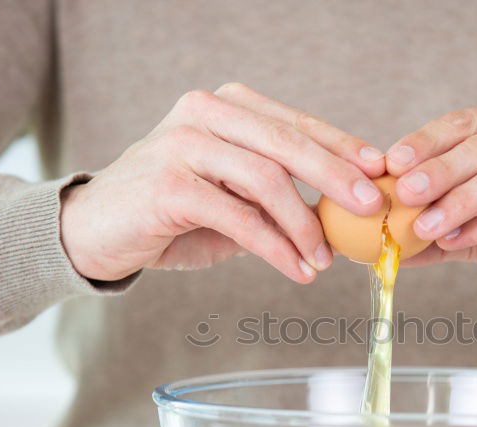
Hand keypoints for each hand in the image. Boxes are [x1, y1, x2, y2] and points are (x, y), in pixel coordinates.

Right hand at [60, 83, 385, 282]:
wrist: (95, 233)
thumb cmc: (172, 214)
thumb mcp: (232, 196)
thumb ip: (277, 194)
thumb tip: (344, 212)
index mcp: (226, 107)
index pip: (297, 123)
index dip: (343, 147)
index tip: (381, 173)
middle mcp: (204, 113)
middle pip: (288, 143)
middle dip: (337, 177)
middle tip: (372, 208)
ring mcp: (183, 144)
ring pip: (267, 180)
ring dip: (304, 225)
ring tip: (324, 258)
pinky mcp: (169, 184)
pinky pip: (239, 217)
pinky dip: (276, 247)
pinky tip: (297, 269)